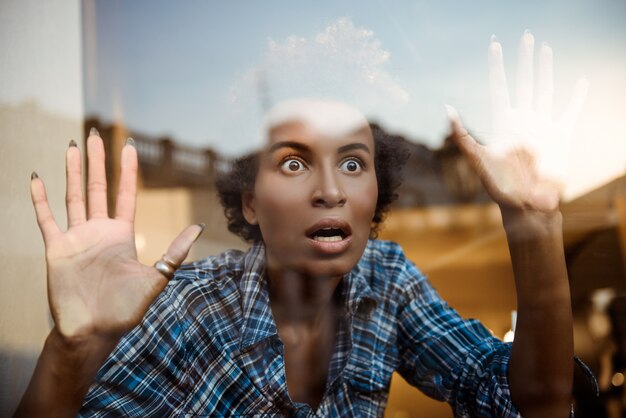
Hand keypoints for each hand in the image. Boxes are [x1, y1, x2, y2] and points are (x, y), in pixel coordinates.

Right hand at [30, 130, 202, 341]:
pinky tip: (37, 177)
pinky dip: (40, 199)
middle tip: (95, 135)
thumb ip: (175, 251)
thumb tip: (199, 227)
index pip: (125, 194)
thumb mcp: (157, 277)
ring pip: (72, 196)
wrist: (93, 331)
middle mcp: (98, 231)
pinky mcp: (56, 249)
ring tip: (72, 146)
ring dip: (71, 171)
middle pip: (96, 188)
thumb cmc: (125, 310)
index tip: (129, 147)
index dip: (127, 171)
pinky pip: (46, 219)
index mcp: (121, 235)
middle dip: (96, 161)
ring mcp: (76, 238)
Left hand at [447, 32, 586, 212]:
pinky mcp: (560, 136)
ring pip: (545, 89)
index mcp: (503, 123)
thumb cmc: (499, 186)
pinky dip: (577, 96)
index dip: (497, 66)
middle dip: (525, 59)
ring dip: (546, 70)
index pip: (500, 86)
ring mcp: (542, 126)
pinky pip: (570, 111)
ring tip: (546, 49)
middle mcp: (522, 120)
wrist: (526, 205)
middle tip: (526, 36)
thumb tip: (447, 110)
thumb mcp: (477, 159)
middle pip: (524, 81)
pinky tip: (581, 82)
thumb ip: (462, 135)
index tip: (495, 45)